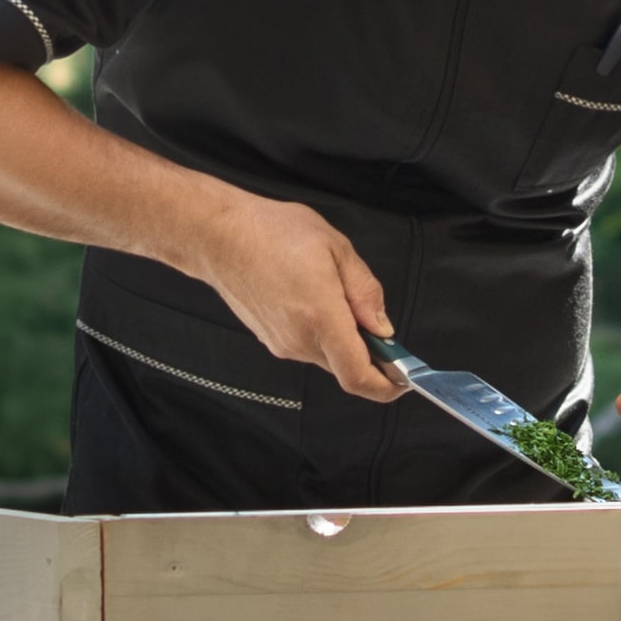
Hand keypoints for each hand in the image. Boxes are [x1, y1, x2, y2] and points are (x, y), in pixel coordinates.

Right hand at [196, 192, 404, 401]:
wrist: (217, 236)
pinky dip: (323, 332)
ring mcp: (282, 343)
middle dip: (369, 352)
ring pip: (328, 356)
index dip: (386, 387)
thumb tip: (382, 327)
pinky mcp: (271, 340)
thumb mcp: (336, 248)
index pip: (357, 376)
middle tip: (372, 317)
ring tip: (335, 293)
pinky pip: (309, 345)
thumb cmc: (271, 232)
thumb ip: (365, 291)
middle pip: (347, 367)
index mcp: (320, 317)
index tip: (403, 381)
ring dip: (344, 337)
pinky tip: (315, 297)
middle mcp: (299, 339)